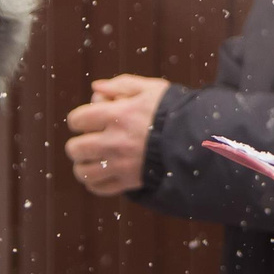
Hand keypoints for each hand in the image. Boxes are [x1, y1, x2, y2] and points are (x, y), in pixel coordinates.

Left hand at [64, 74, 168, 195]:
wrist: (198, 139)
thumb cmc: (173, 110)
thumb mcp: (151, 89)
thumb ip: (121, 85)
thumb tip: (95, 88)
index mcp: (117, 115)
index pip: (77, 120)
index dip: (78, 119)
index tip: (86, 120)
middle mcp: (115, 141)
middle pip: (75, 149)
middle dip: (78, 144)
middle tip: (88, 141)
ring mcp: (121, 164)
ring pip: (84, 173)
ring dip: (84, 165)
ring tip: (93, 160)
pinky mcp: (129, 181)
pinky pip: (100, 188)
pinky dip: (96, 183)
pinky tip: (103, 173)